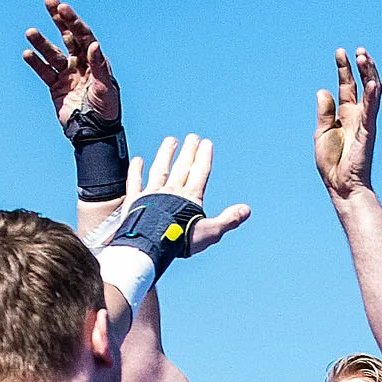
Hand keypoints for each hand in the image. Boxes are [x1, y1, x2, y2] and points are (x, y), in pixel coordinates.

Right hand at [21, 0, 119, 132]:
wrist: (94, 133)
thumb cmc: (106, 110)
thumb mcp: (105, 87)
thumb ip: (99, 66)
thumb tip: (94, 44)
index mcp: (96, 60)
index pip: (84, 35)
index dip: (73, 21)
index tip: (63, 8)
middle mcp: (81, 63)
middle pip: (68, 36)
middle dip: (59, 19)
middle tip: (50, 1)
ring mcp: (68, 74)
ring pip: (53, 54)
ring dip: (42, 42)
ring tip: (30, 32)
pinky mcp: (56, 87)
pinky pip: (44, 72)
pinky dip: (36, 63)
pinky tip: (27, 53)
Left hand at [121, 134, 253, 255]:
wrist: (152, 245)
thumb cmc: (180, 241)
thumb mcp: (211, 232)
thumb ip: (228, 220)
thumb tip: (246, 210)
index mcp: (190, 197)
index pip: (200, 172)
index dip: (204, 157)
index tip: (206, 143)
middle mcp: (172, 191)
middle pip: (182, 167)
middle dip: (189, 151)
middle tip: (192, 137)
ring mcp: (153, 193)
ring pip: (160, 168)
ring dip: (166, 154)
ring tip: (170, 141)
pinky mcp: (135, 200)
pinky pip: (135, 182)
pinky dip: (136, 170)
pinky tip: (137, 159)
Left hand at [313, 46, 381, 198]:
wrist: (340, 184)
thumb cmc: (332, 162)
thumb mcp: (322, 132)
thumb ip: (324, 111)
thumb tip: (323, 89)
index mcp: (346, 114)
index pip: (347, 86)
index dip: (344, 68)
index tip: (340, 51)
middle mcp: (358, 115)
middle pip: (361, 84)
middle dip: (360, 67)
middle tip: (357, 50)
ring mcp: (365, 122)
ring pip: (372, 93)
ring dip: (369, 74)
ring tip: (364, 57)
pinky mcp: (368, 131)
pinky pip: (372, 111)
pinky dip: (372, 96)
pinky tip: (371, 82)